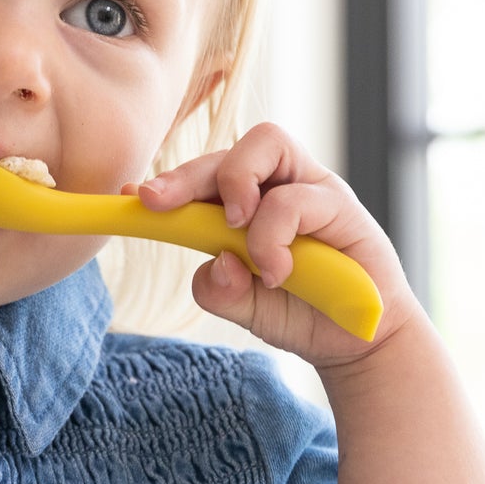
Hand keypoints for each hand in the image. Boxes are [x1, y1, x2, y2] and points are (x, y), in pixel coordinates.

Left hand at [128, 122, 418, 364]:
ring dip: (236, 186)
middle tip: (157, 203)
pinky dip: (272, 236)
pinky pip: (293, 199)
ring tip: (234, 234)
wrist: (353, 340)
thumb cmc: (296, 312)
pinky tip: (276, 273)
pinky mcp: (340, 205)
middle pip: (228, 149)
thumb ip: (218, 289)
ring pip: (265, 143)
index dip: (167, 181)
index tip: (131, 196)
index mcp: (246, 203)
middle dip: (186, 173)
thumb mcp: (242, 306)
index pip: (204, 176)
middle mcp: (277, 184)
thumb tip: (215, 263)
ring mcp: (309, 188)